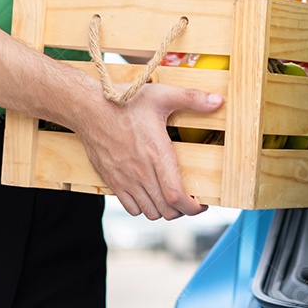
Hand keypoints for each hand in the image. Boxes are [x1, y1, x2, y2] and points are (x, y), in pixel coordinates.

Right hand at [75, 84, 222, 219]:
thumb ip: (192, 98)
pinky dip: (143, 207)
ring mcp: (125, 179)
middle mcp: (141, 171)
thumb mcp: (161, 95)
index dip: (193, 207)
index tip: (202, 204)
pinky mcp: (112, 181)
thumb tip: (219, 101)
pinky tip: (148, 194)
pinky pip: (130, 208)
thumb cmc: (124, 101)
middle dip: (183, 210)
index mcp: (157, 153)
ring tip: (169, 197)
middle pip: (167, 210)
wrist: (88, 108)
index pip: (176, 195)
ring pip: (150, 212)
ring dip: (163, 210)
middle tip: (189, 199)